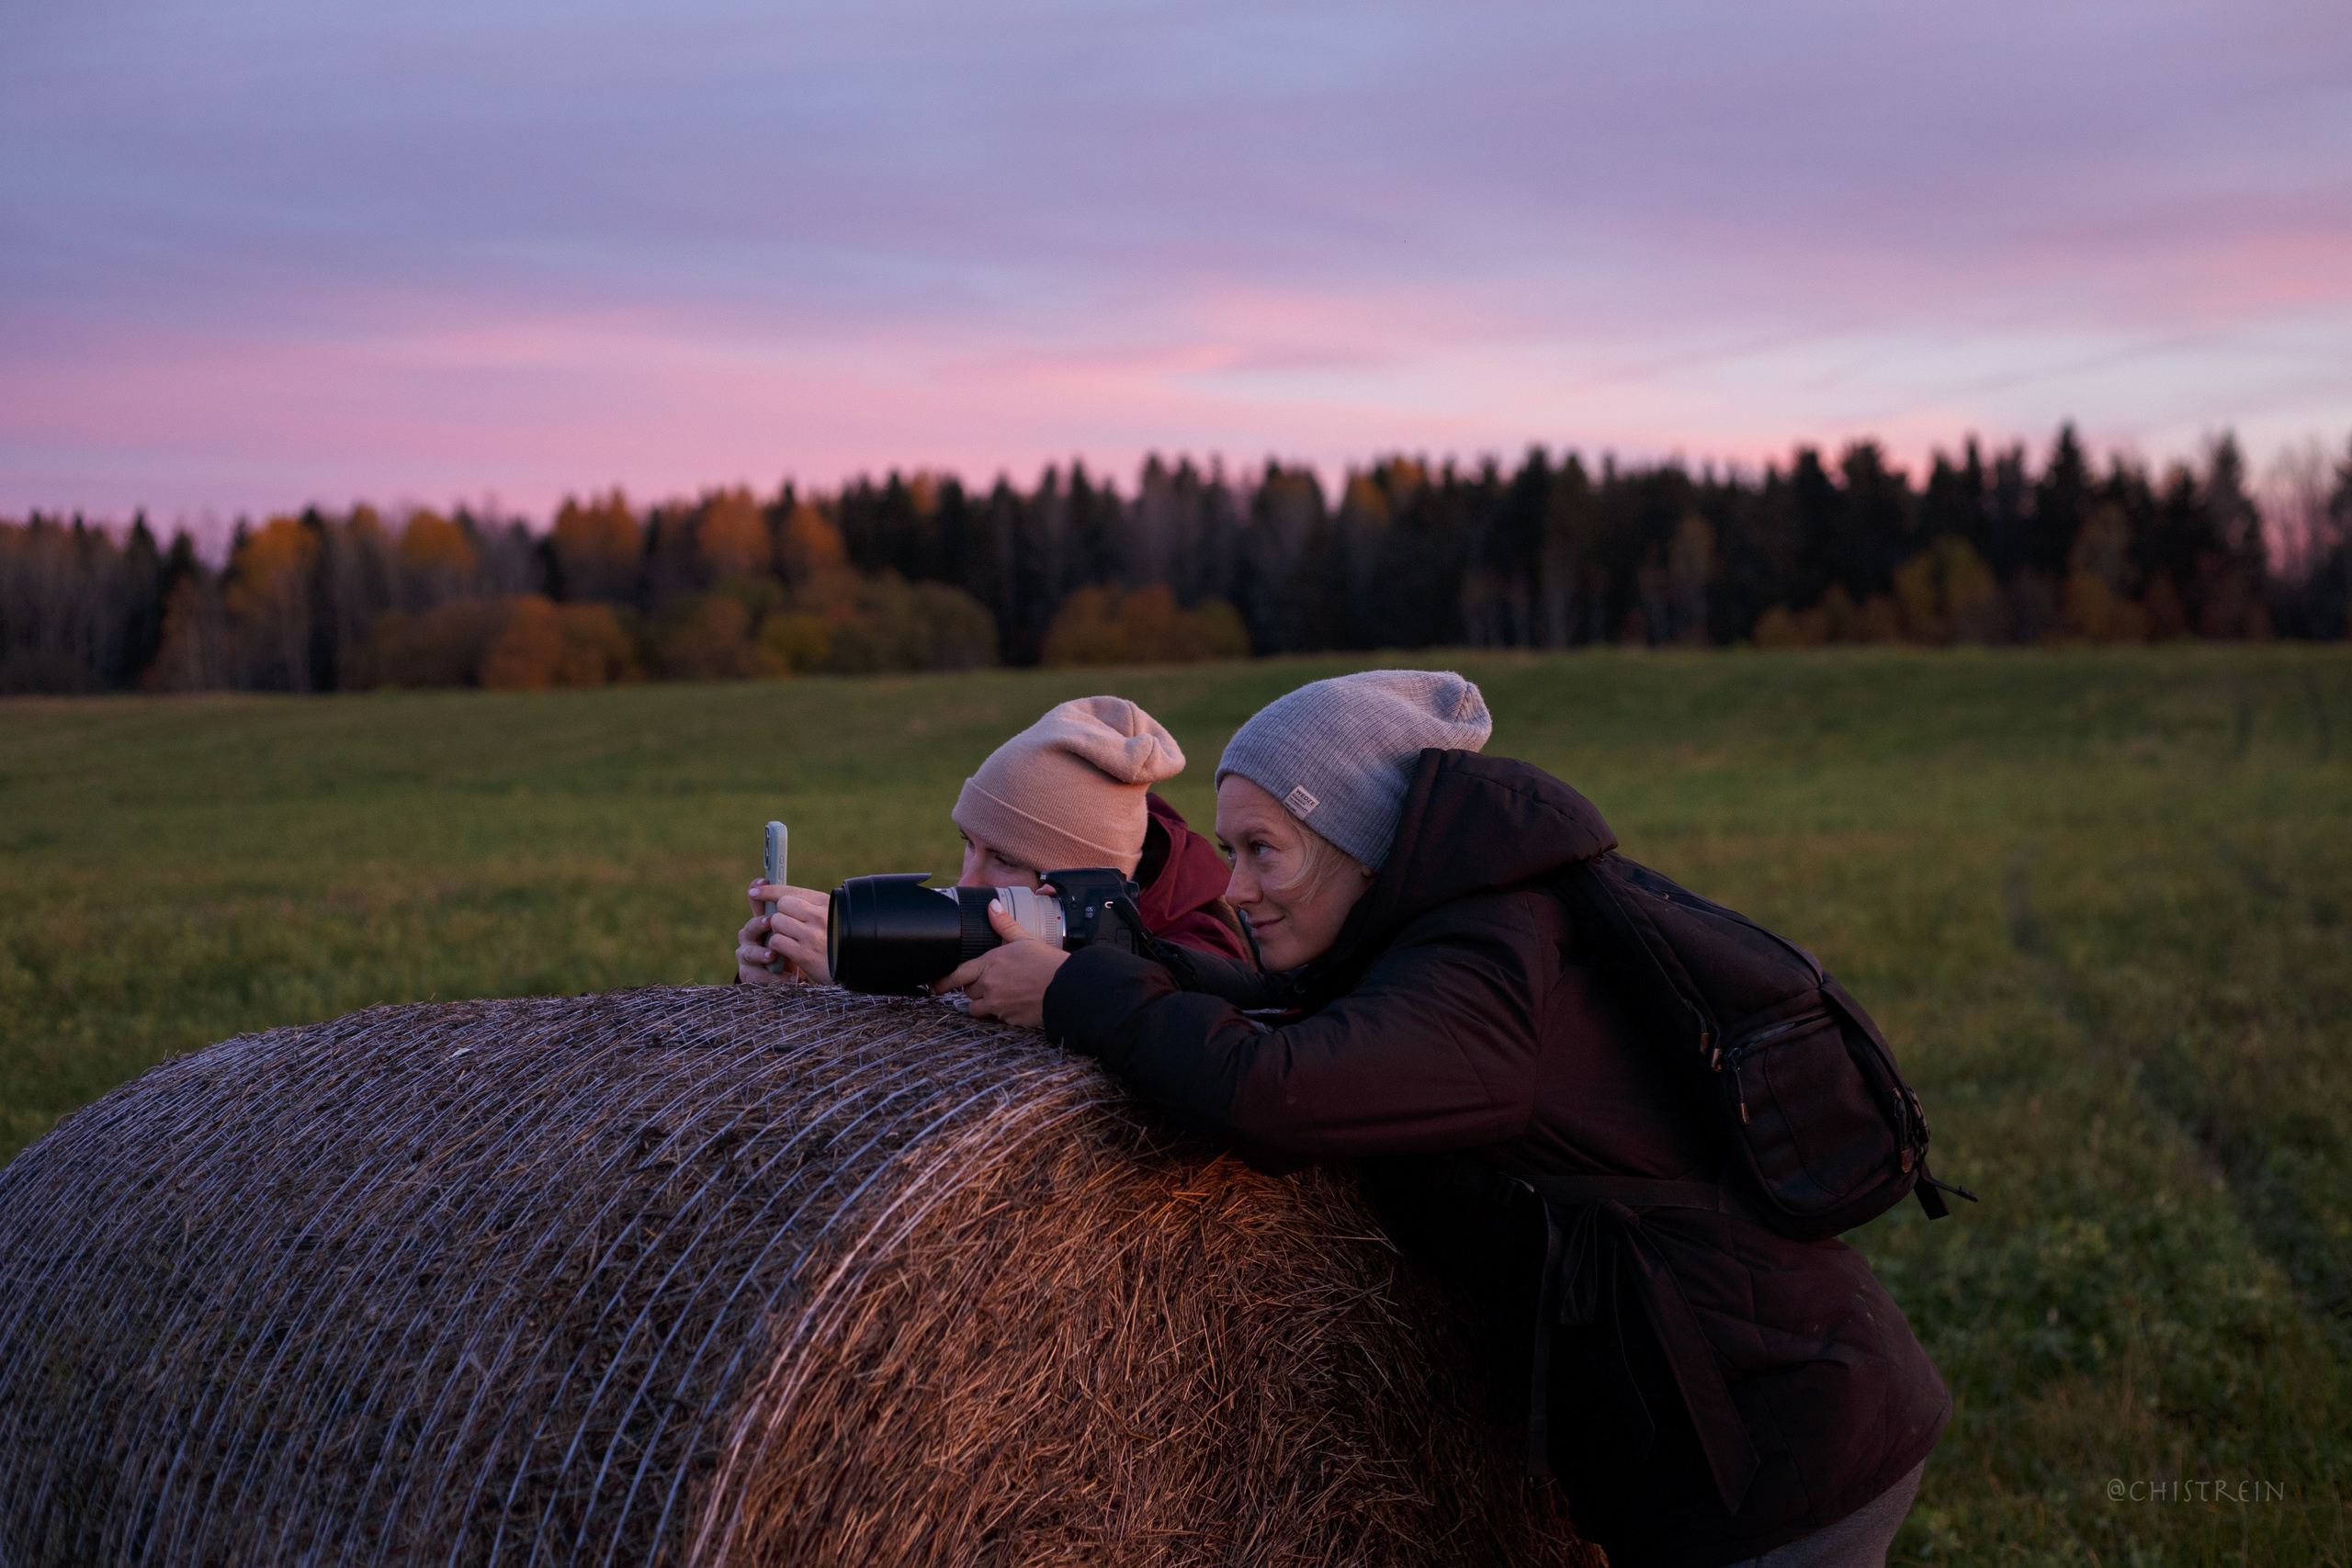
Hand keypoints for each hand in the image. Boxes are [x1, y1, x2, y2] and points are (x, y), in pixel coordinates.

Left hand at [737, 881, 833, 985]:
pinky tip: (788, 951)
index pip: (790, 891)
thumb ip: (807, 905)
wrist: (852, 967)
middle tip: (788, 926)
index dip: (769, 890)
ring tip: (790, 939)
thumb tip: (775, 895)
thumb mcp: (828, 916)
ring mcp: (812, 935)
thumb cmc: (835, 940)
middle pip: (781, 905)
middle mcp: (820, 916)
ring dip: (777, 931)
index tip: (755, 891)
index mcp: (826, 903)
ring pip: (776, 922)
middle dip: (779, 915)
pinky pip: (776, 941)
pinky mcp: (805, 954)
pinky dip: (777, 946)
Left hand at [932, 896, 1069, 1028]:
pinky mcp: (1007, 1018)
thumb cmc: (1047, 963)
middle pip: (968, 990)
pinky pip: (995, 1018)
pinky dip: (1000, 1012)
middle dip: (975, 987)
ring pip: (977, 1008)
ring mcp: (997, 1004)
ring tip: (999, 995)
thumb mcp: (1025, 939)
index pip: (958, 974)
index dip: (944, 981)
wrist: (1065, 988)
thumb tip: (992, 907)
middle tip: (990, 982)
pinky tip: (1014, 1003)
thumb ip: (1004, 925)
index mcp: (990, 963)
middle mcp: (989, 985)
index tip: (936, 985)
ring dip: (983, 1003)